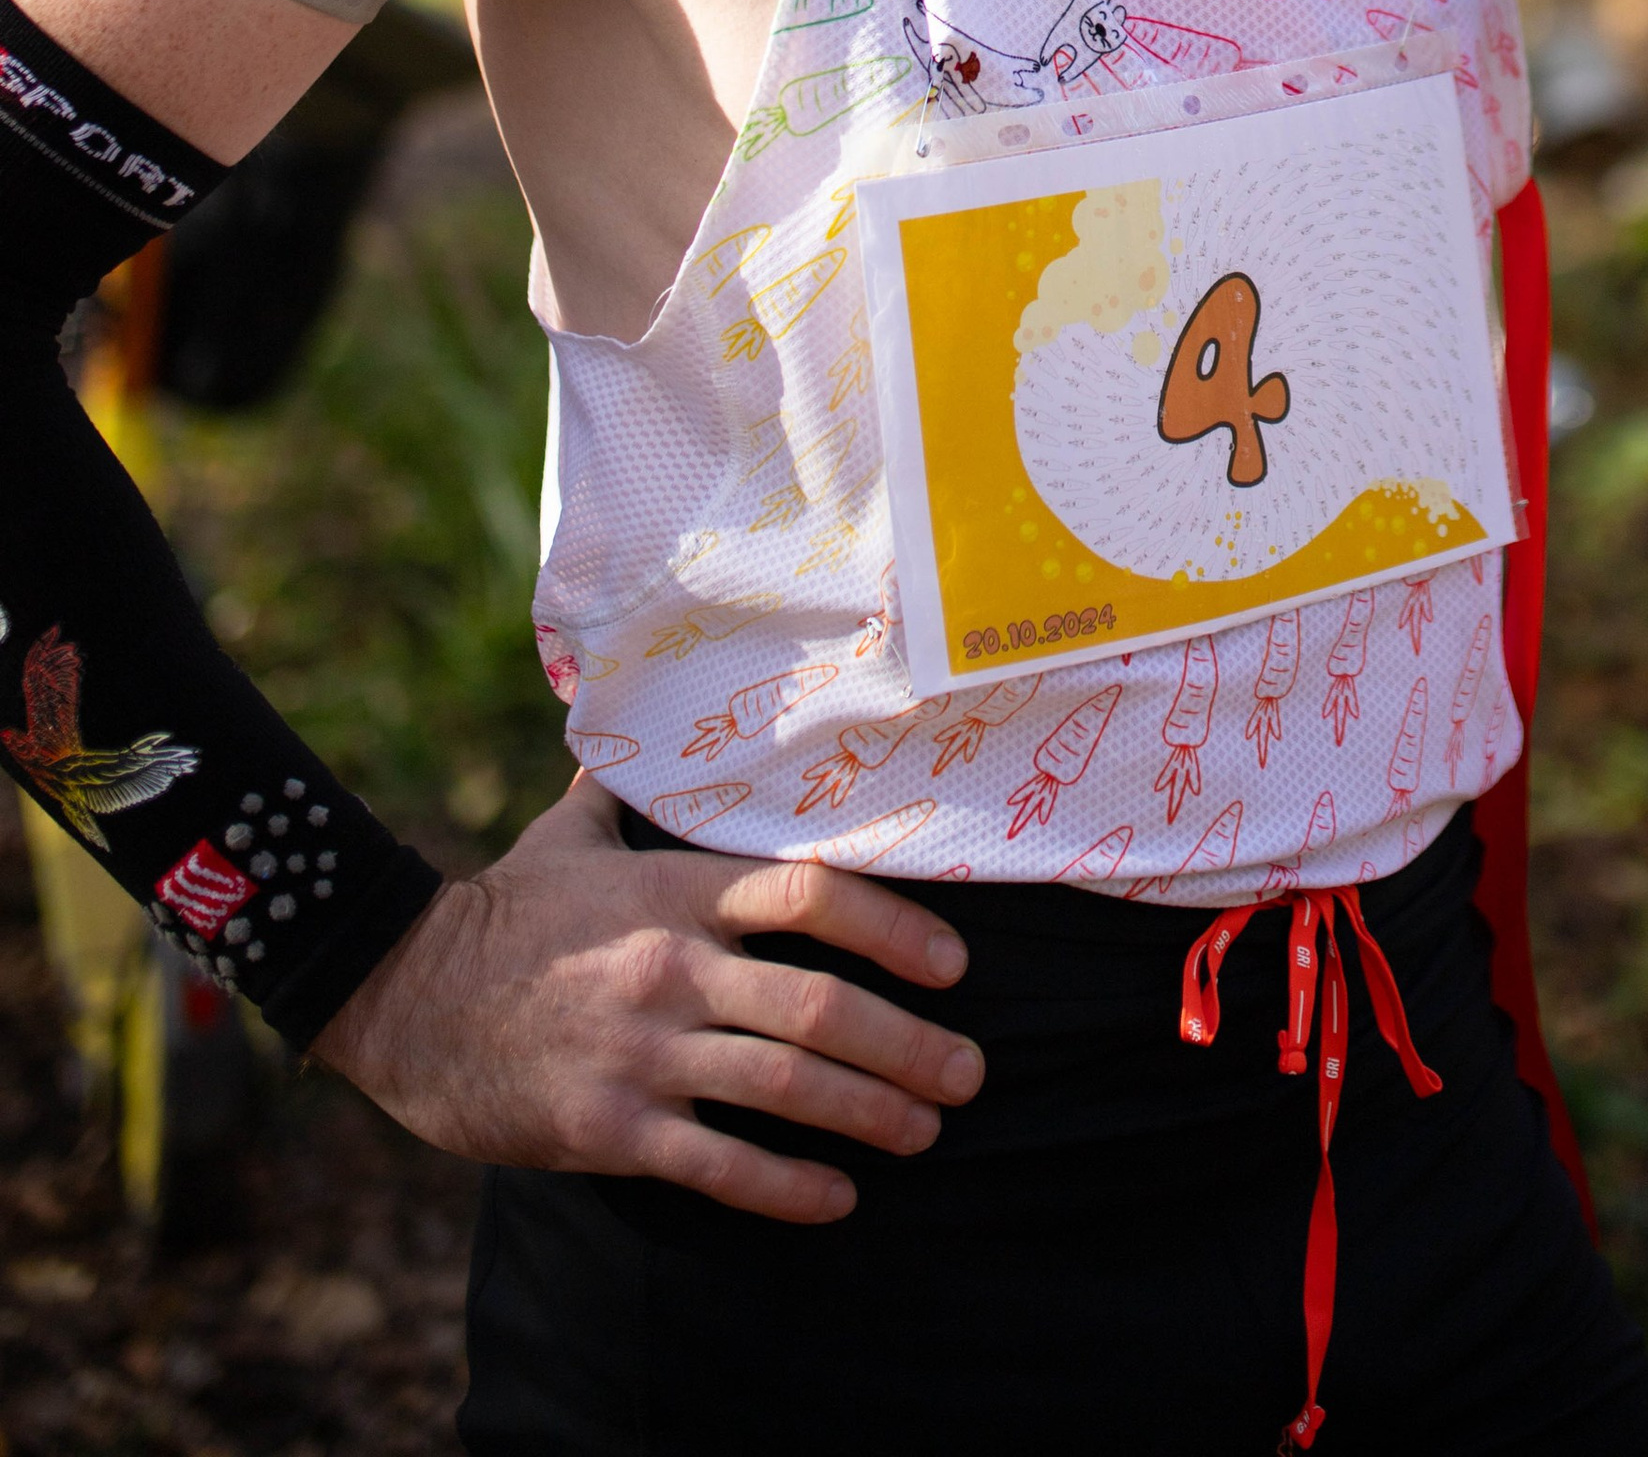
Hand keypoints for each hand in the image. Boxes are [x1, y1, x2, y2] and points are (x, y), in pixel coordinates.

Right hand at [307, 772, 979, 1221]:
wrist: (398, 995)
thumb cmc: (498, 913)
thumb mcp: (568, 835)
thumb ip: (629, 790)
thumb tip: (652, 727)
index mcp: (676, 891)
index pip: (813, 896)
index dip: (895, 927)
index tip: (953, 965)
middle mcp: (673, 967)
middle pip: (821, 1005)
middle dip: (909, 1047)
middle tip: (969, 1076)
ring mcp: (643, 1051)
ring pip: (786, 1086)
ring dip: (870, 1114)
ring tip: (924, 1131)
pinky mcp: (608, 1127)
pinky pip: (718, 1164)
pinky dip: (787, 1187)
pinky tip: (836, 1200)